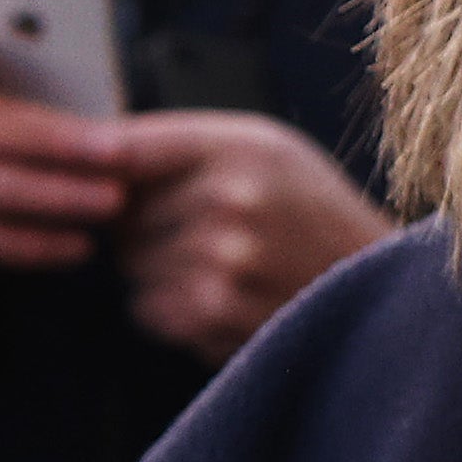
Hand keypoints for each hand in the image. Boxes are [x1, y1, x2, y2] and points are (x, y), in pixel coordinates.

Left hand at [105, 103, 386, 363]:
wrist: (382, 287)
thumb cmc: (312, 211)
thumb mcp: (265, 148)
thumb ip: (181, 143)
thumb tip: (84, 146)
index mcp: (241, 148)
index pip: (124, 147)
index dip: (90, 162)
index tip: (79, 171)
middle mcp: (231, 201)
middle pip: (117, 214)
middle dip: (136, 224)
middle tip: (190, 227)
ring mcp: (224, 264)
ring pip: (129, 266)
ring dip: (155, 270)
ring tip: (216, 264)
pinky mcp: (220, 318)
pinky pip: (149, 311)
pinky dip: (171, 310)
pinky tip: (221, 297)